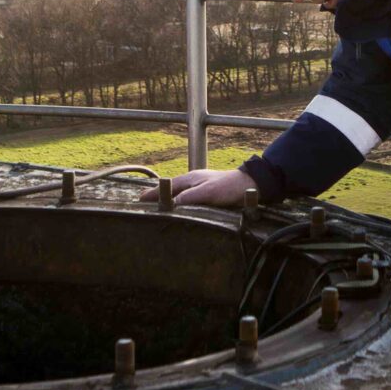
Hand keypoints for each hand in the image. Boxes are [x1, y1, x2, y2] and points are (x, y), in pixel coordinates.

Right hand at [142, 167, 256, 208]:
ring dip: (169, 200)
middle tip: (144, 206)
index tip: (139, 200)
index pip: (167, 186)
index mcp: (190, 179)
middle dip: (158, 196)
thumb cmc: (229, 187)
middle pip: (171, 189)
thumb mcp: (207, 193)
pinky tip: (180, 211)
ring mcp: (200, 187)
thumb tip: (172, 204)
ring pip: (179, 194)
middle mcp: (193, 182)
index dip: (153, 194)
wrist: (251, 185)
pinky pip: (189, 200)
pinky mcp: (208, 195)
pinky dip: (180, 204)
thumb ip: (189, 198)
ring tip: (158, 210)